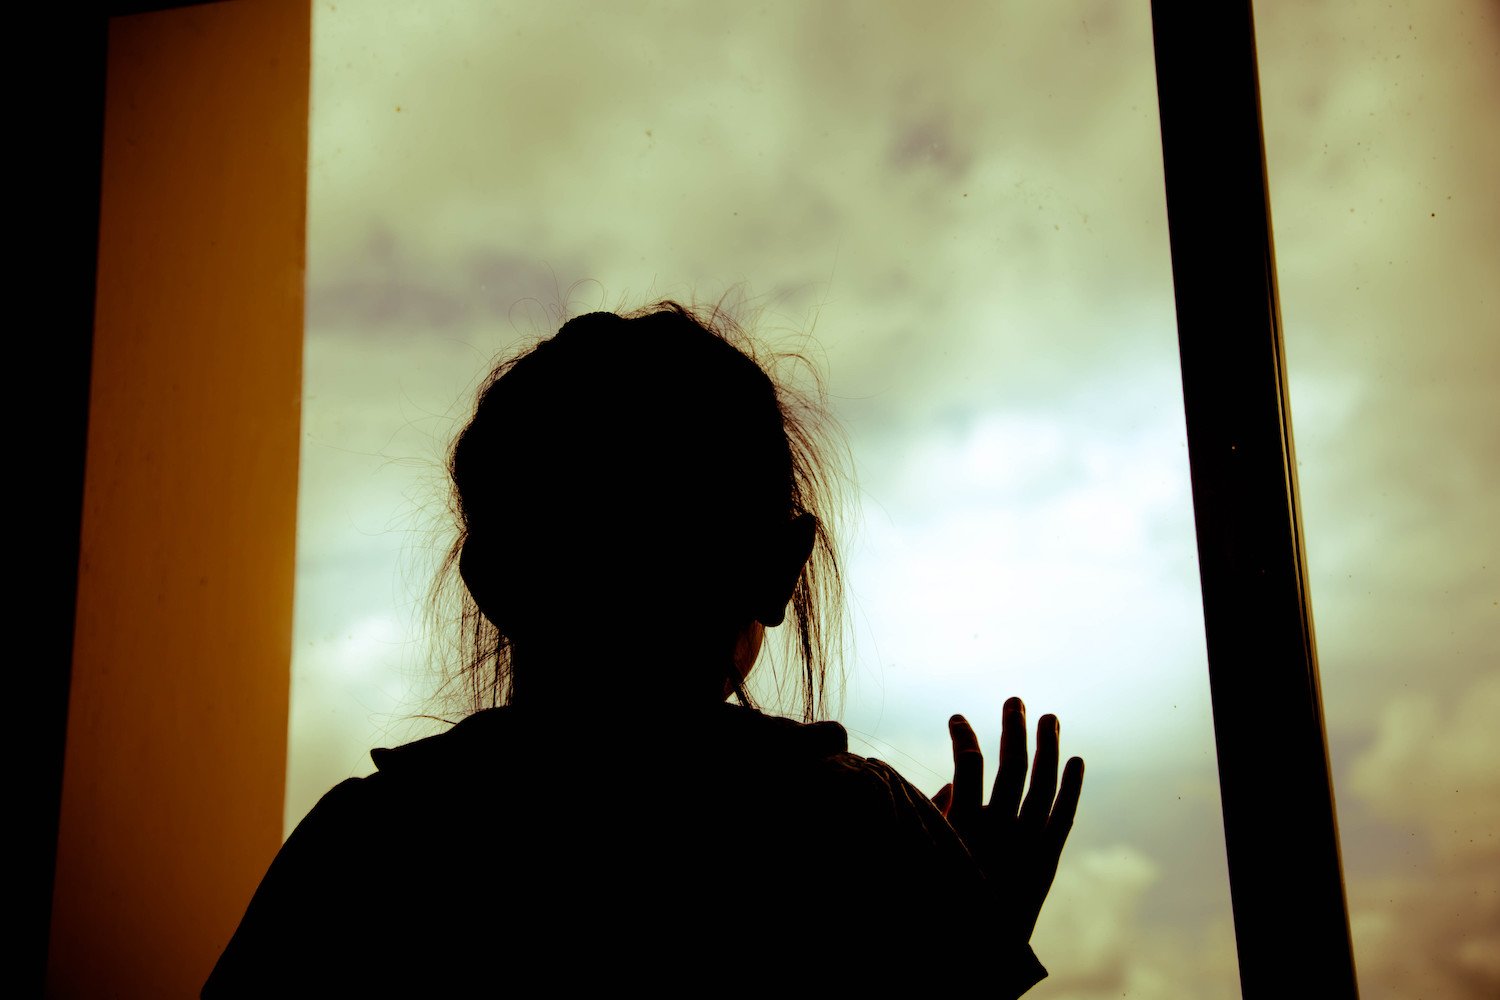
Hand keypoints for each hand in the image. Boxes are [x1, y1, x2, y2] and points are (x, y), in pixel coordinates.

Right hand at [931, 697, 1083, 941]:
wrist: (976, 958)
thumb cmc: (943, 898)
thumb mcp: (927, 855)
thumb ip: (935, 816)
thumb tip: (947, 783)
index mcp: (963, 828)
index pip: (966, 765)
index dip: (962, 736)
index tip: (955, 716)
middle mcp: (999, 832)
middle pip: (1013, 767)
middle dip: (1013, 730)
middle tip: (1015, 701)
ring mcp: (1028, 845)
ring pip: (1043, 784)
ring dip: (1048, 747)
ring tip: (1049, 717)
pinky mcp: (1048, 861)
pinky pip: (1064, 814)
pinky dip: (1071, 786)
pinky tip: (1076, 760)